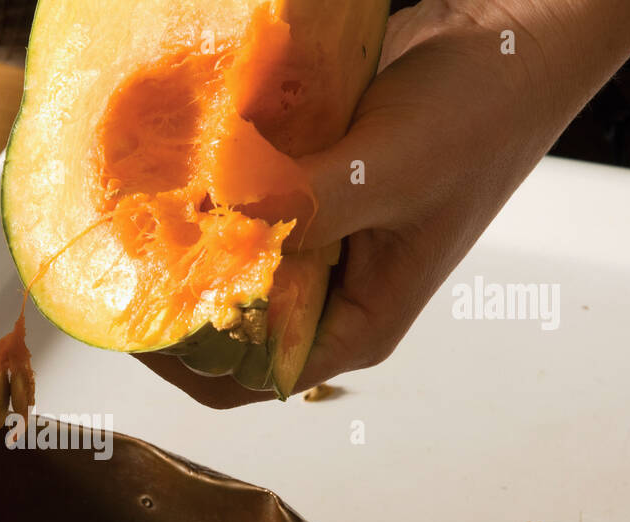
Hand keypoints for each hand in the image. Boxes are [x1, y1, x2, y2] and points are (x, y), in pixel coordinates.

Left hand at [144, 0, 629, 407]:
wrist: (510, 35)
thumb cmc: (479, 116)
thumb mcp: (390, 170)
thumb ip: (306, 206)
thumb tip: (221, 225)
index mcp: (358, 323)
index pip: (251, 377)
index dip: (184, 361)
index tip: (132, 314)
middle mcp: (331, 294)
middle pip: (228, 328)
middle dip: (174, 300)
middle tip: (120, 257)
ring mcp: (316, 243)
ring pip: (229, 268)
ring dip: (185, 245)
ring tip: (132, 216)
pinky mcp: (304, 194)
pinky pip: (240, 211)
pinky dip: (208, 197)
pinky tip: (172, 171)